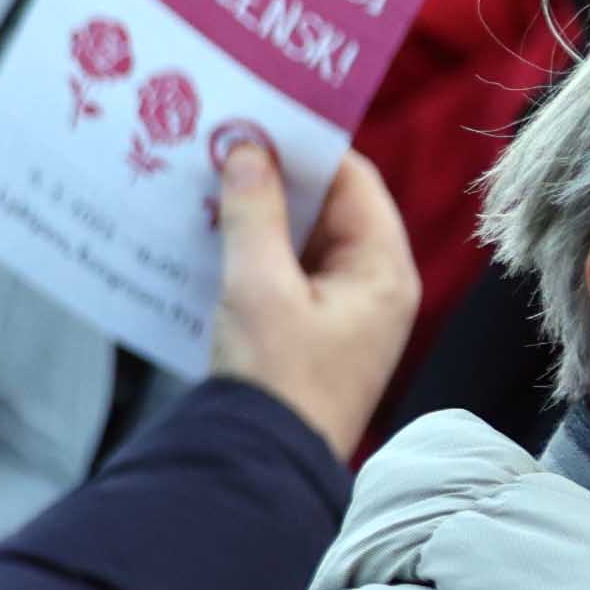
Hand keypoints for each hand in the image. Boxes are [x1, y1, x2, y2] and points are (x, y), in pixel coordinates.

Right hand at [207, 136, 414, 459]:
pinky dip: (253, 251)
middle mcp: (373, 288)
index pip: (354, 181)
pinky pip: (286, 273)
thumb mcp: (257, 286)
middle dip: (275, 179)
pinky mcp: (312, 334)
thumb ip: (254, 211)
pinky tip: (210, 241)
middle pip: (329, 208)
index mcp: (382, 271)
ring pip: (303, 240)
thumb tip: (247, 148)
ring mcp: (343, 313)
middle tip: (221, 149)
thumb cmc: (275, 381)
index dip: (307, 146)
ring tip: (207, 190)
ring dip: (259, 215)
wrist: (261, 468)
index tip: (255, 121)